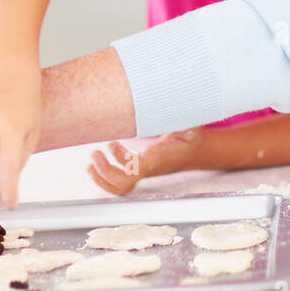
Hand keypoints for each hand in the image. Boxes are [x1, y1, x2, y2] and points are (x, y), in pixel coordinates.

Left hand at [87, 129, 204, 195]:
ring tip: (93, 159)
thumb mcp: (190, 124)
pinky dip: (106, 174)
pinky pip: (120, 180)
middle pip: (124, 184)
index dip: (121, 162)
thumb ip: (182, 118)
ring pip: (120, 187)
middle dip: (106, 172)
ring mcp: (143, 171)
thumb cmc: (191, 137)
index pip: (137, 169)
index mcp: (158, 158)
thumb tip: (176, 104)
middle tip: (96, 154)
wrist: (196, 150)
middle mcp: (149, 168)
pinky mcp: (139, 170)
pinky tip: (101, 158)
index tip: (111, 145)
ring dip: (102, 177)